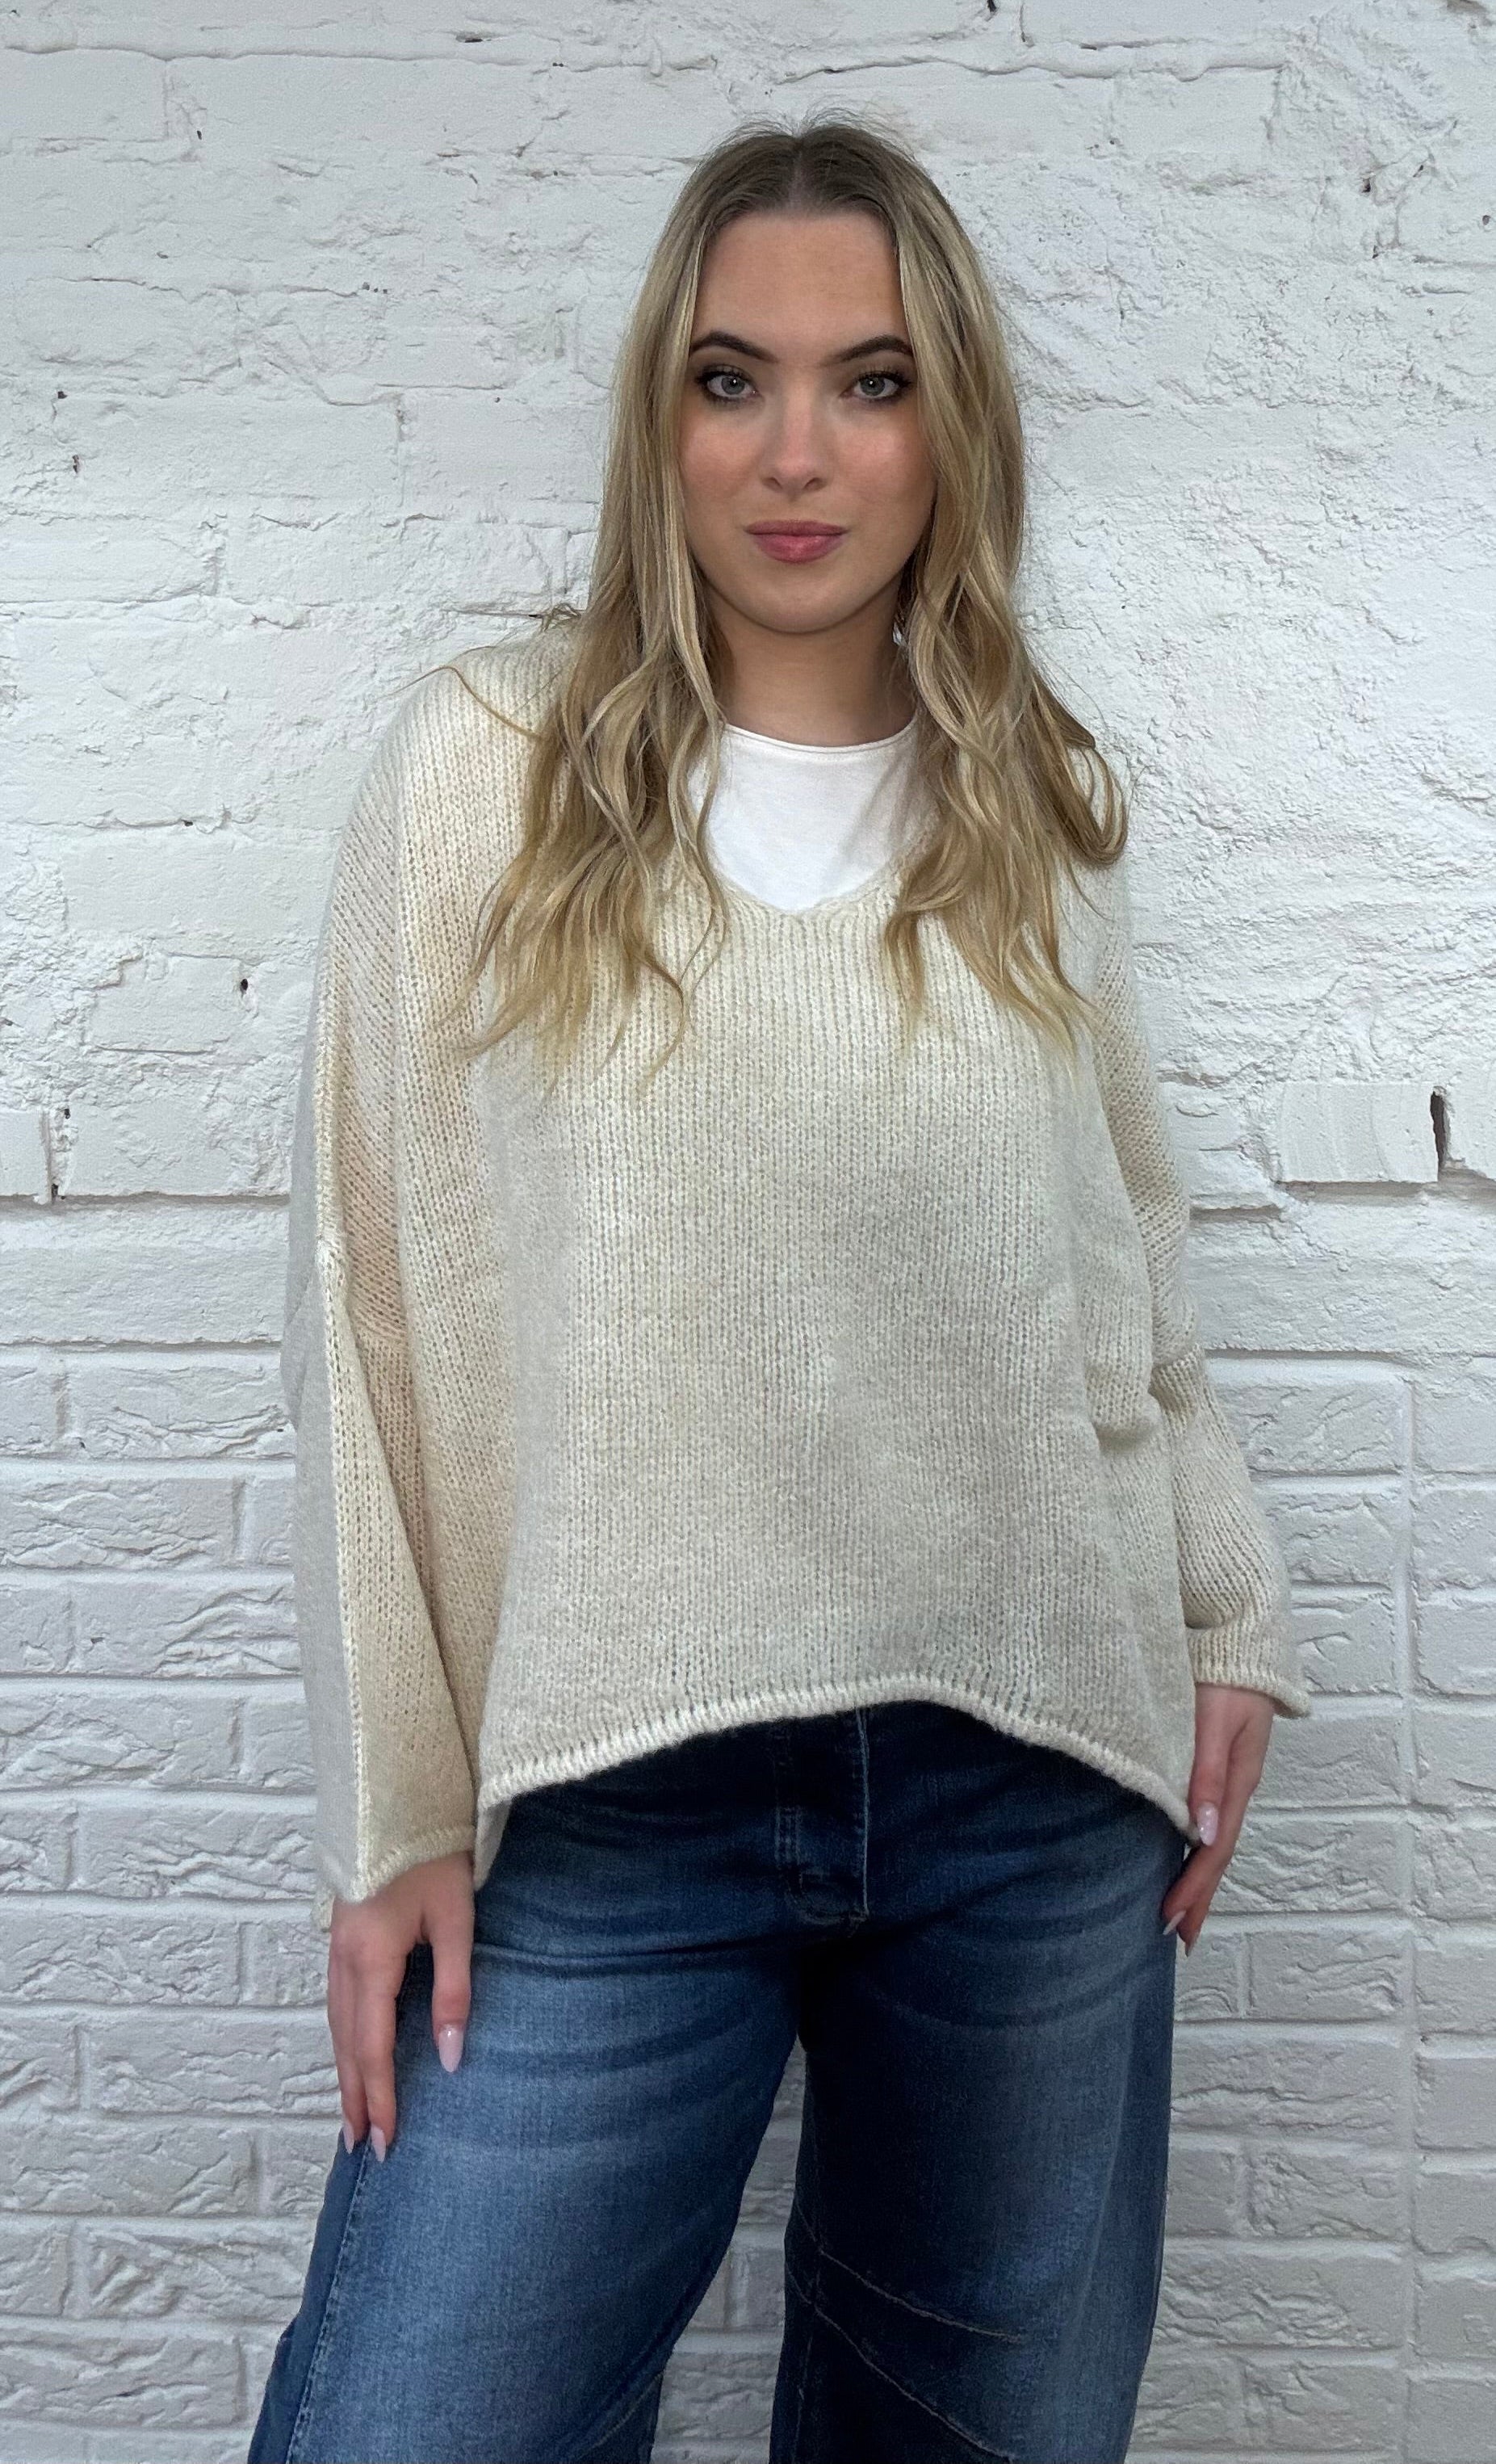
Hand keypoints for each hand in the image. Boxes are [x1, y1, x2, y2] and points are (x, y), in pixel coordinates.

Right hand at [327, 1848, 473, 2159]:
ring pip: (336, 2024)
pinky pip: (336, 2000)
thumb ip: (454, 1991)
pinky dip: (343, 2036)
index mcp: (370, 1959)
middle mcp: (343, 1958)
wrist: (395, 1793)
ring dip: (345, 2071)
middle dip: (355, 2096)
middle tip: (362, 2146)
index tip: (386, 2141)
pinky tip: (353, 2050)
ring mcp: (335, 1945)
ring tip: (353, 2113)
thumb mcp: (455, 1920)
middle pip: (347, 2043)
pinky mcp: (339, 1933)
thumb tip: (450, 2057)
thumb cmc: (433, 1852)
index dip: (380, 2097)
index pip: (374, 2047)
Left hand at [1159, 1685, 1276, 1955]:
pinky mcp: (1216, 1762)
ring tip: (1179, 1911)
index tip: (1169, 1922)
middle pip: (1216, 1853)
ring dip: (1197, 1876)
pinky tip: (1185, 1853)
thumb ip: (1207, 1773)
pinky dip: (1196, 1846)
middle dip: (1198, 1896)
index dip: (1193, 1888)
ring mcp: (1228, 1776)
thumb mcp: (1216, 1721)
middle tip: (1176, 1937)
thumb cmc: (1224, 1673)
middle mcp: (1235, 1785)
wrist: (1239, 1631)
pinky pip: (1207, 1817)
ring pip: (1212, 1838)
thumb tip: (1204, 1834)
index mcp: (1237, 1781)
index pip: (1214, 1849)